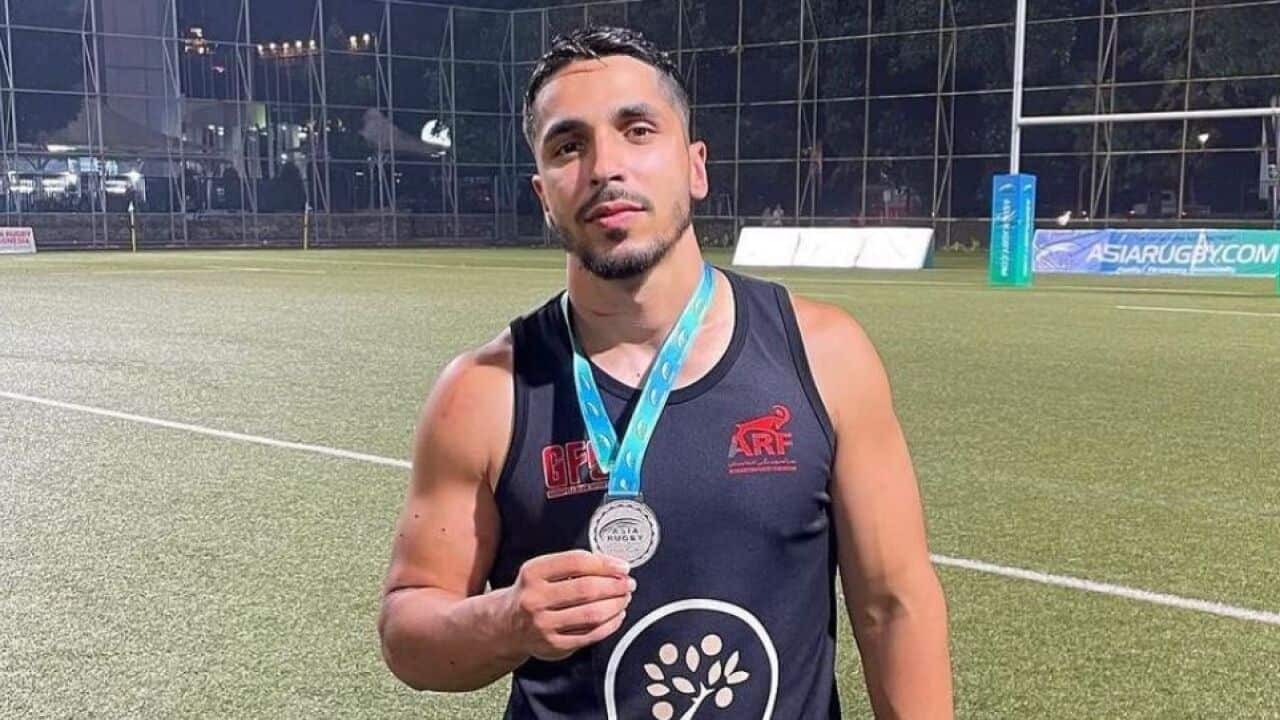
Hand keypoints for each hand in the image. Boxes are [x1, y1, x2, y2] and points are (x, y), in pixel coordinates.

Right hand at [502, 550, 633, 660]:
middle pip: (587, 589)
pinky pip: (591, 635)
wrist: (508, 624)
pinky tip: (616, 616)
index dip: (606, 563)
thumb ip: (573, 565)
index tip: (622, 566)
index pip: (577, 562)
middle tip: (628, 583)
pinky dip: (610, 625)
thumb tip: (612, 565)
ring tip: (624, 598)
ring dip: (616, 605)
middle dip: (615, 585)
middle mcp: (535, 599)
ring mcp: (544, 624)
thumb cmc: (533, 593)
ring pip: (592, 614)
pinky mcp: (554, 645)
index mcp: (533, 573)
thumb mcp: (542, 571)